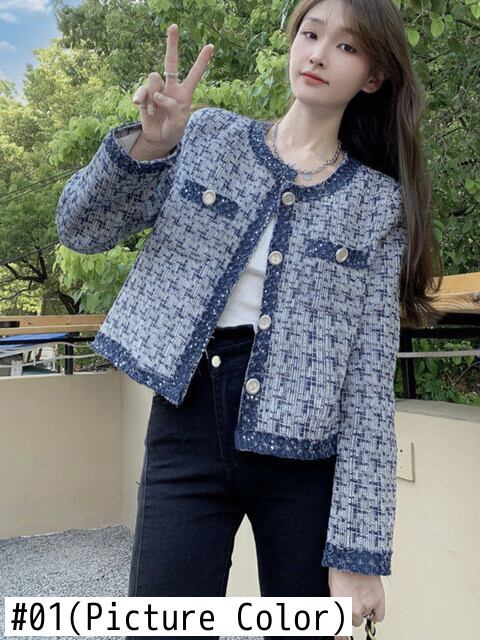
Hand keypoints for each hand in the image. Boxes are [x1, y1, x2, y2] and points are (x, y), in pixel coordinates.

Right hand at [131, 23, 213, 151]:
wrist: (159, 139)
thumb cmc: (174, 129)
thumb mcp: (178, 122)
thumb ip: (172, 107)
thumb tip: (158, 95)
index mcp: (184, 93)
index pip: (194, 75)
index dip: (202, 61)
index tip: (210, 46)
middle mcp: (171, 87)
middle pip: (171, 62)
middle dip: (172, 44)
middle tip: (174, 26)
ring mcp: (157, 90)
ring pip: (154, 78)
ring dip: (153, 97)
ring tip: (154, 112)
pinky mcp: (144, 95)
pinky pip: (141, 91)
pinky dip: (141, 99)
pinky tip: (139, 105)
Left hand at [329, 566, 384, 636]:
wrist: (354, 554)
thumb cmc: (341, 567)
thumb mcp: (334, 587)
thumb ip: (338, 603)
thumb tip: (337, 615)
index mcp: (338, 605)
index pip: (339, 628)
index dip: (340, 636)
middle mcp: (351, 608)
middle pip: (354, 621)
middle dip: (354, 612)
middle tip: (354, 599)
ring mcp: (365, 606)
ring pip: (365, 617)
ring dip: (364, 609)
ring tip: (361, 594)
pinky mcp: (377, 601)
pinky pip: (379, 617)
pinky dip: (376, 612)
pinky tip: (373, 604)